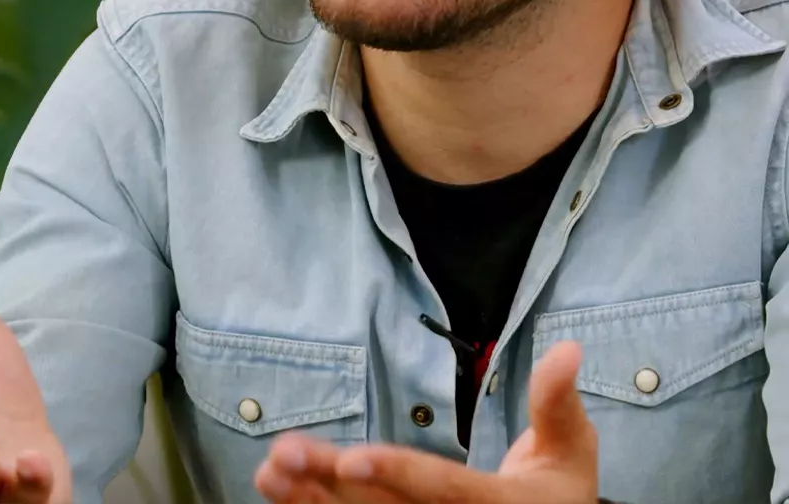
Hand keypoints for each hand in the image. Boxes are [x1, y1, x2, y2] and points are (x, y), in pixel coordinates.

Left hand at [252, 340, 596, 503]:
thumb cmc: (558, 491)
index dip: (399, 474)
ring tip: (267, 471)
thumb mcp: (570, 451)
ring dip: (309, 498)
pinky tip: (273, 486)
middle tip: (284, 456)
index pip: (444, 490)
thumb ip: (557, 403)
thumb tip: (568, 348)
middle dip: (331, 485)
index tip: (353, 459)